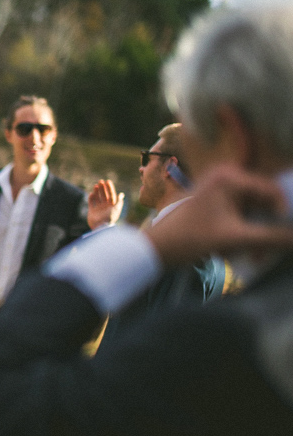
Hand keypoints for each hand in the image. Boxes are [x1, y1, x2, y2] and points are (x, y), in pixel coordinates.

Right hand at [87, 179, 123, 228]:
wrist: (101, 227)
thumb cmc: (110, 217)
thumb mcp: (116, 209)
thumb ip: (119, 201)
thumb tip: (121, 194)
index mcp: (112, 205)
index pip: (111, 194)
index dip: (110, 188)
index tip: (107, 181)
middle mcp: (105, 206)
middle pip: (104, 195)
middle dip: (103, 188)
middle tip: (101, 181)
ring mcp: (98, 208)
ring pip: (97, 198)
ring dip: (97, 191)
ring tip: (96, 185)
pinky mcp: (92, 211)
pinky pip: (91, 203)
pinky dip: (91, 198)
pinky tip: (91, 193)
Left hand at [145, 164, 292, 264]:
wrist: (156, 249)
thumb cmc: (191, 240)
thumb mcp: (236, 239)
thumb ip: (272, 237)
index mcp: (230, 178)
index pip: (273, 191)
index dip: (285, 213)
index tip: (287, 236)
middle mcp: (226, 178)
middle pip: (264, 202)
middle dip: (267, 229)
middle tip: (264, 253)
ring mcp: (219, 191)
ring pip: (253, 213)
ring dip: (255, 236)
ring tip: (251, 257)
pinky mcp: (215, 204)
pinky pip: (240, 218)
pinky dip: (242, 235)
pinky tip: (232, 253)